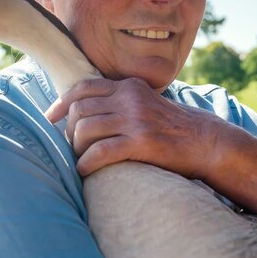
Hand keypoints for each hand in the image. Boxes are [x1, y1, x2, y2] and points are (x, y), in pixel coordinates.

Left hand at [45, 77, 223, 177]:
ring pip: (86, 130)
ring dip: (76, 148)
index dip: (61, 103)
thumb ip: (121, 101)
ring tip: (81, 159)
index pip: (84, 87)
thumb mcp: (146, 103)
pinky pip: (101, 152)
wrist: (205, 142)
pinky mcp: (141, 142)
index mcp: (129, 86)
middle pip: (80, 110)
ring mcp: (136, 120)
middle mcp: (130, 99)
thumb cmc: (172, 128)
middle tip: (73, 146)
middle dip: (70, 130)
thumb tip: (86, 111)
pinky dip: (86, 163)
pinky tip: (86, 170)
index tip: (50, 117)